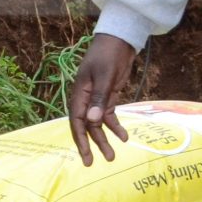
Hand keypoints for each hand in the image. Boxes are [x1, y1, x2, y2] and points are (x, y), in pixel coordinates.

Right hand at [66, 33, 137, 164]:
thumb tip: (93, 122)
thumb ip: (100, 100)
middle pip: (87, 126)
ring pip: (98, 124)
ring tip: (113, 156)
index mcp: (79, 94)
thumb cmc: (109, 55)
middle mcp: (86, 99)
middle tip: (99, 162)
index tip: (86, 156)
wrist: (119, 40)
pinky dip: (115, 126)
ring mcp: (97, 98)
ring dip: (105, 138)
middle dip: (93, 144)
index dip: (81, 140)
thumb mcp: (105, 76)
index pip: (77, 122)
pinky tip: (124, 137)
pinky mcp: (108, 96)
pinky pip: (109, 116)